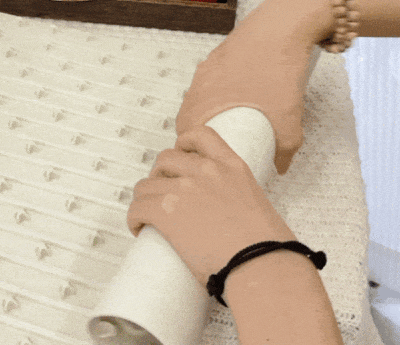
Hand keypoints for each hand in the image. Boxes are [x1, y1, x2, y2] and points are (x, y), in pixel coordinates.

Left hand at [127, 125, 296, 288]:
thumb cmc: (265, 247)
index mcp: (232, 166)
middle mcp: (207, 171)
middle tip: (162, 197)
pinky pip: (137, 207)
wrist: (261, 265)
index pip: (200, 136)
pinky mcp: (167, 211)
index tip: (178, 155)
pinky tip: (139, 229)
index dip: (183, 143)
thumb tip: (221, 213)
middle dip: (159, 176)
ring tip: (149, 217)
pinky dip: (134, 219)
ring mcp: (185, 189)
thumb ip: (234, 196)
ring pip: (145, 185)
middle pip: (165, 159)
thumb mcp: (255, 204)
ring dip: (144, 200)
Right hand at [175, 0, 324, 174]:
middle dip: (200, 132)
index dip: (191, 148)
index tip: (205, 158)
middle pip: (190, 116)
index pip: (185, 133)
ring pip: (200, 98)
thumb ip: (285, 147)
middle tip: (218, 145)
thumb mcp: (287, 117)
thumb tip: (280, 168)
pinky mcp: (220, 55)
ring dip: (209, 112)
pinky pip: (211, 82)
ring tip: (230, 123)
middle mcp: (199, 85)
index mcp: (204, 102)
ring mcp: (208, 68)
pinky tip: (241, 96)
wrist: (283, 25)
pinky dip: (219, 94)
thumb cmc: (278, 71)